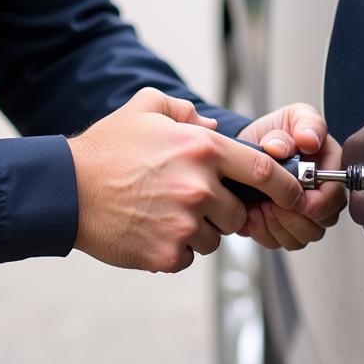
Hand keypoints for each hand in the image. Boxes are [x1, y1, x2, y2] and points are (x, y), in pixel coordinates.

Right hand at [69, 88, 304, 272]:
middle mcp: (200, 186)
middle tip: (188, 199)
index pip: (262, 171)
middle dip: (221, 209)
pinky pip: (189, 256)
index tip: (296, 195)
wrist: (67, 189)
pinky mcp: (168, 254)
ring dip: (198, 230)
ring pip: (214, 237)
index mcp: (201, 149)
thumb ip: (184, 110)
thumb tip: (212, 126)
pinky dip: (176, 248)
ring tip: (161, 212)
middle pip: (237, 212)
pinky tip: (149, 229)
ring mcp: (185, 223)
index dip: (285, 186)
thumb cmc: (107, 148)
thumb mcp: (144, 107)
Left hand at [237, 103, 345, 250]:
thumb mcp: (293, 116)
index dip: (317, 201)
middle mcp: (322, 195)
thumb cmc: (277, 131)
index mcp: (331, 168)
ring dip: (278, 225)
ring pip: (302, 237)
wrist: (247, 147)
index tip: (295, 196)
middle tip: (269, 201)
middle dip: (293, 216)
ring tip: (259, 205)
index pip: (335, 196)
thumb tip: (308, 141)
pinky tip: (252, 213)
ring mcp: (303, 214)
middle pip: (321, 223)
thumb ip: (305, 124)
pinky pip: (280, 242)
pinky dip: (264, 232)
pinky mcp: (283, 226)